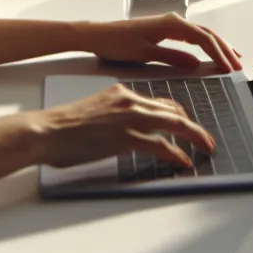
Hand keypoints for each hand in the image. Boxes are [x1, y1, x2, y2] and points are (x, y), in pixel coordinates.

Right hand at [33, 82, 216, 169]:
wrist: (46, 130)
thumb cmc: (64, 126)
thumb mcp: (95, 110)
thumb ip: (116, 114)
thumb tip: (128, 129)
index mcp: (121, 92)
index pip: (159, 101)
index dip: (178, 113)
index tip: (187, 122)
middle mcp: (129, 101)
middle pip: (173, 110)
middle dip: (193, 125)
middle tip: (206, 137)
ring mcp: (128, 119)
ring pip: (173, 124)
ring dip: (194, 136)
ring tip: (205, 147)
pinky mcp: (125, 138)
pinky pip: (159, 145)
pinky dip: (175, 153)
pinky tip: (183, 160)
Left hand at [79, 12, 242, 71]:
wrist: (97, 36)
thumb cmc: (116, 44)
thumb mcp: (146, 54)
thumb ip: (173, 58)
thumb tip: (196, 64)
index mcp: (172, 24)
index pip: (204, 38)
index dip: (219, 53)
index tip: (229, 67)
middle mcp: (173, 20)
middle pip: (207, 33)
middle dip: (225, 48)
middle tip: (239, 64)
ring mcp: (169, 24)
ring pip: (201, 33)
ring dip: (217, 45)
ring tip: (232, 57)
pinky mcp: (164, 29)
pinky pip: (191, 35)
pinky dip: (204, 43)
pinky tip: (209, 51)